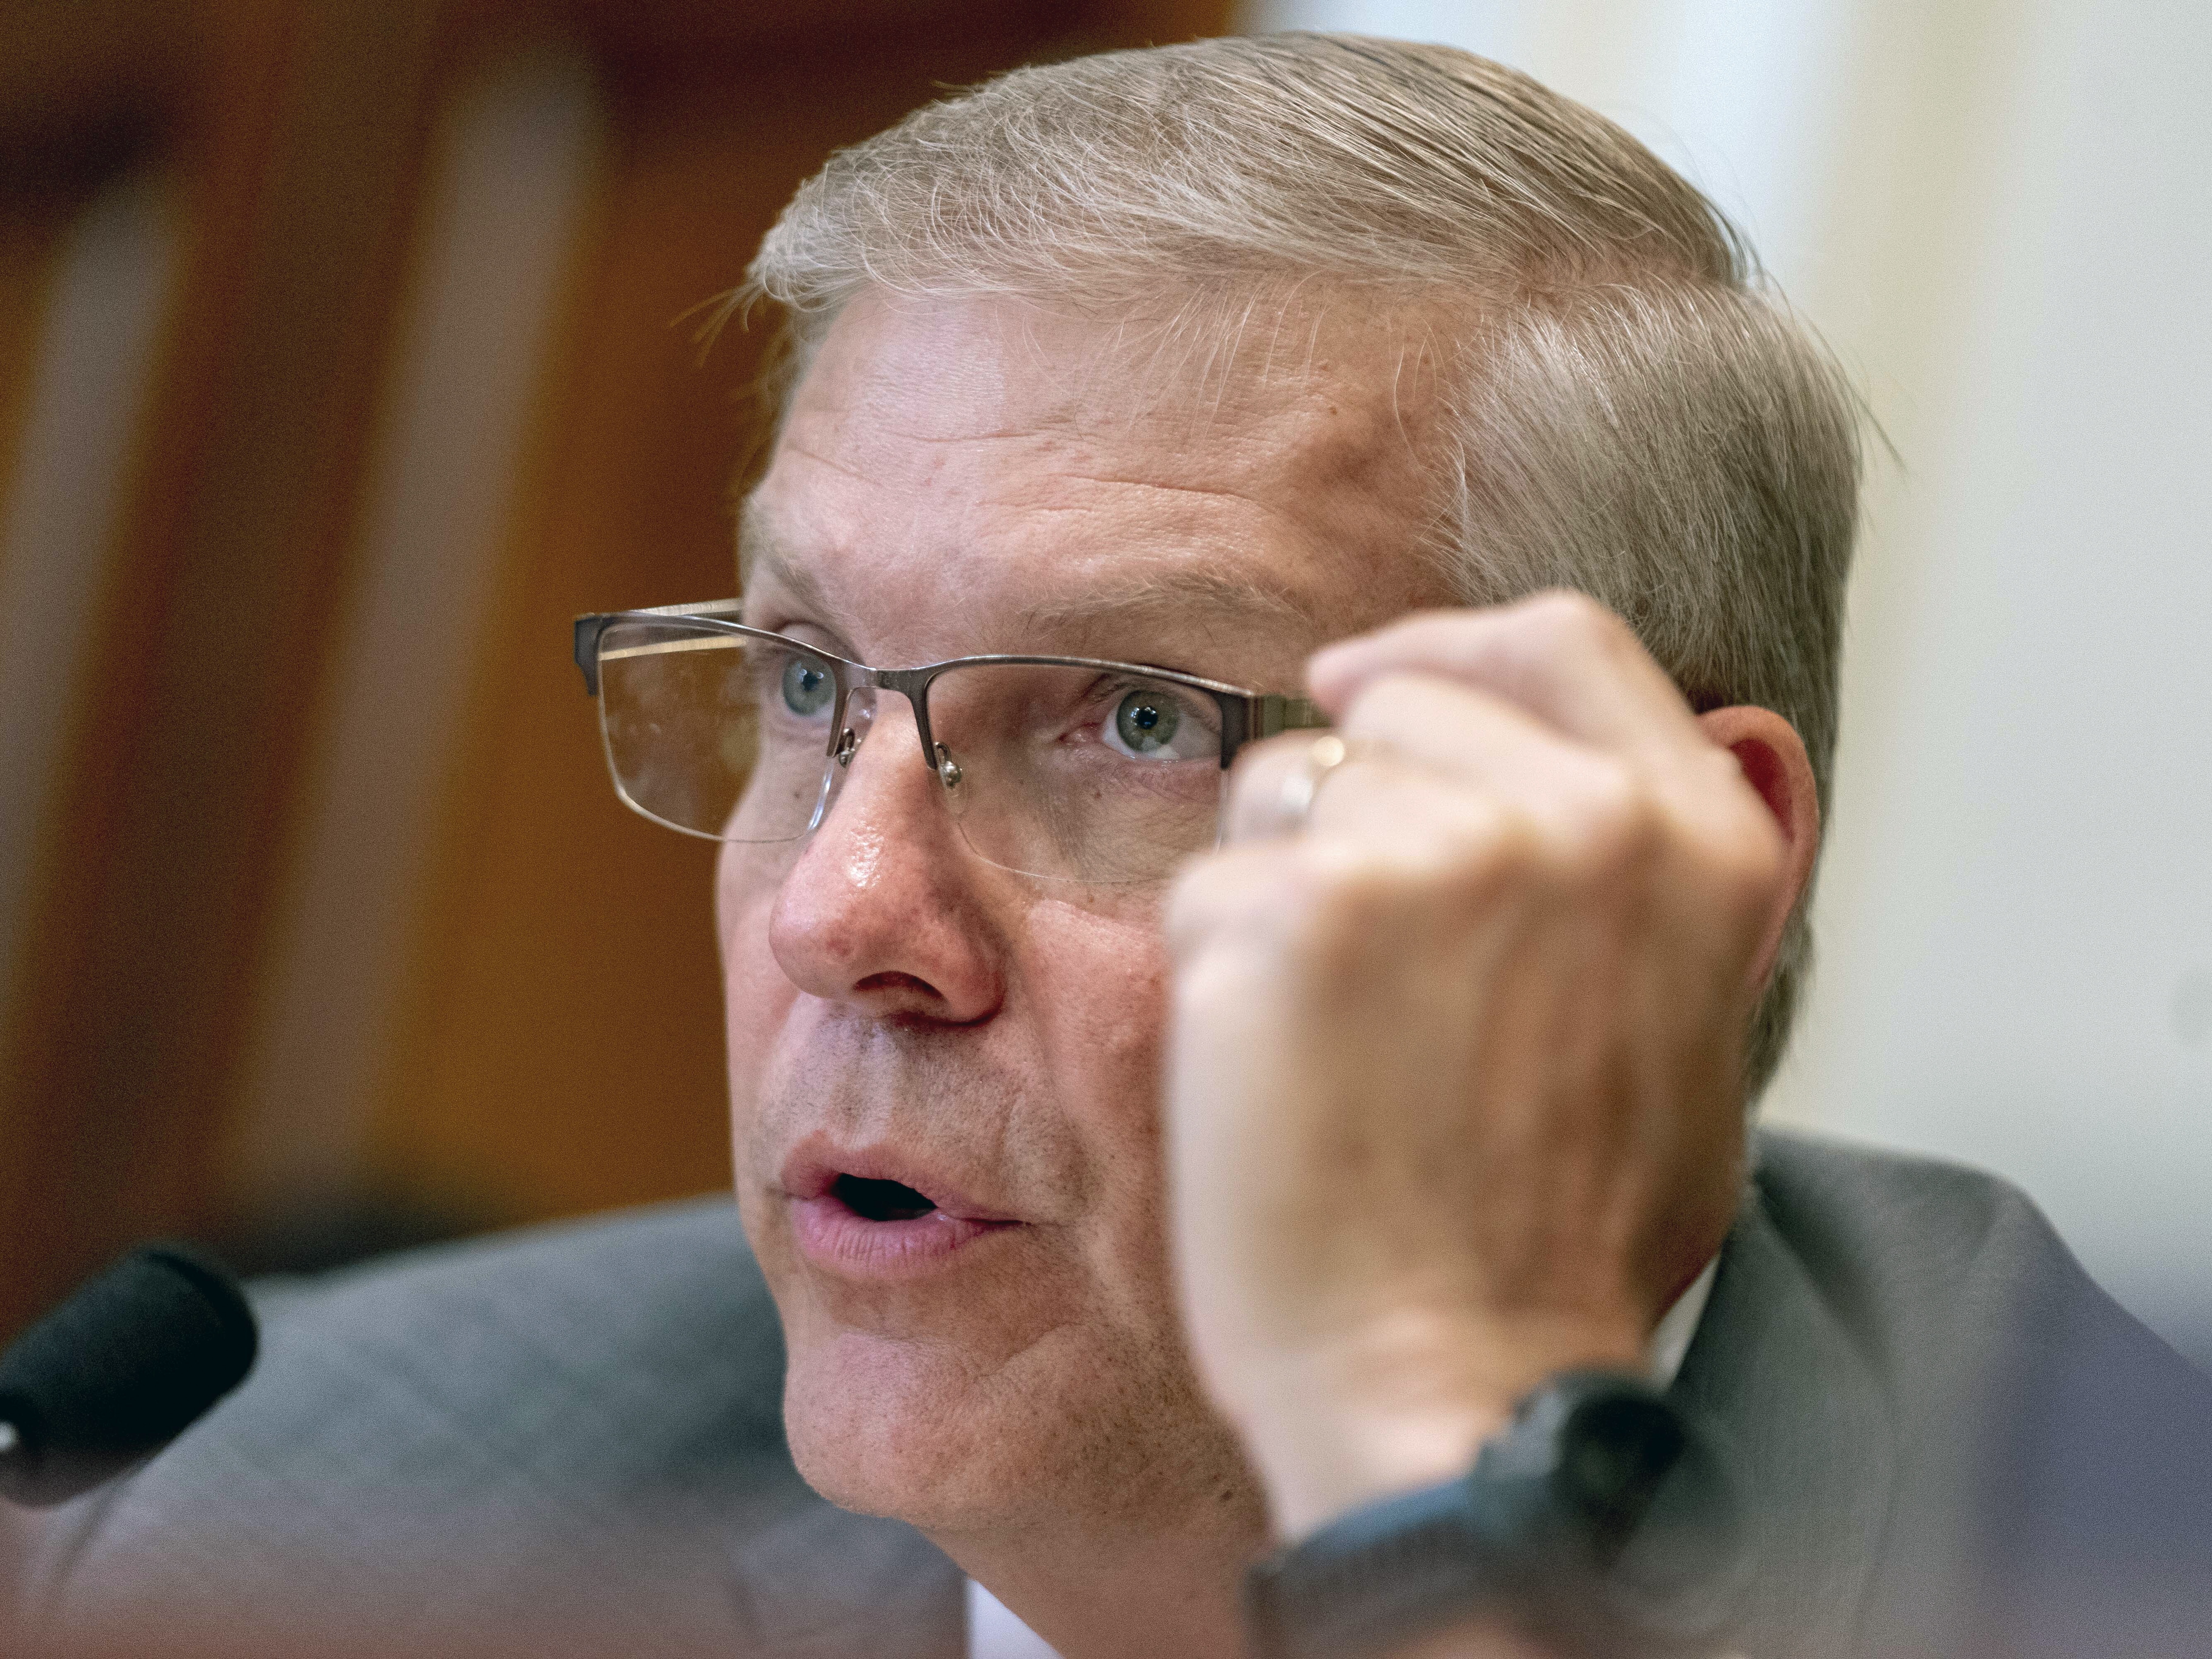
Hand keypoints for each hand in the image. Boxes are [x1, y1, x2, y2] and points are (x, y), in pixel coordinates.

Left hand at [1164, 593, 1811, 1541]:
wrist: (1456, 1382)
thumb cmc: (1559, 1244)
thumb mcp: (1693, 1038)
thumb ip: (1658, 887)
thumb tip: (1628, 775)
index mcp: (1690, 842)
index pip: (1561, 643)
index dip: (1450, 648)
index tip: (1374, 682)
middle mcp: (1574, 824)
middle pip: (1400, 708)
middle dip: (1352, 799)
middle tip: (1354, 947)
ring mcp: (1429, 858)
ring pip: (1287, 788)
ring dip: (1280, 885)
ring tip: (1330, 1032)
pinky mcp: (1294, 916)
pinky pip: (1212, 885)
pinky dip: (1219, 969)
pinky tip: (1272, 1073)